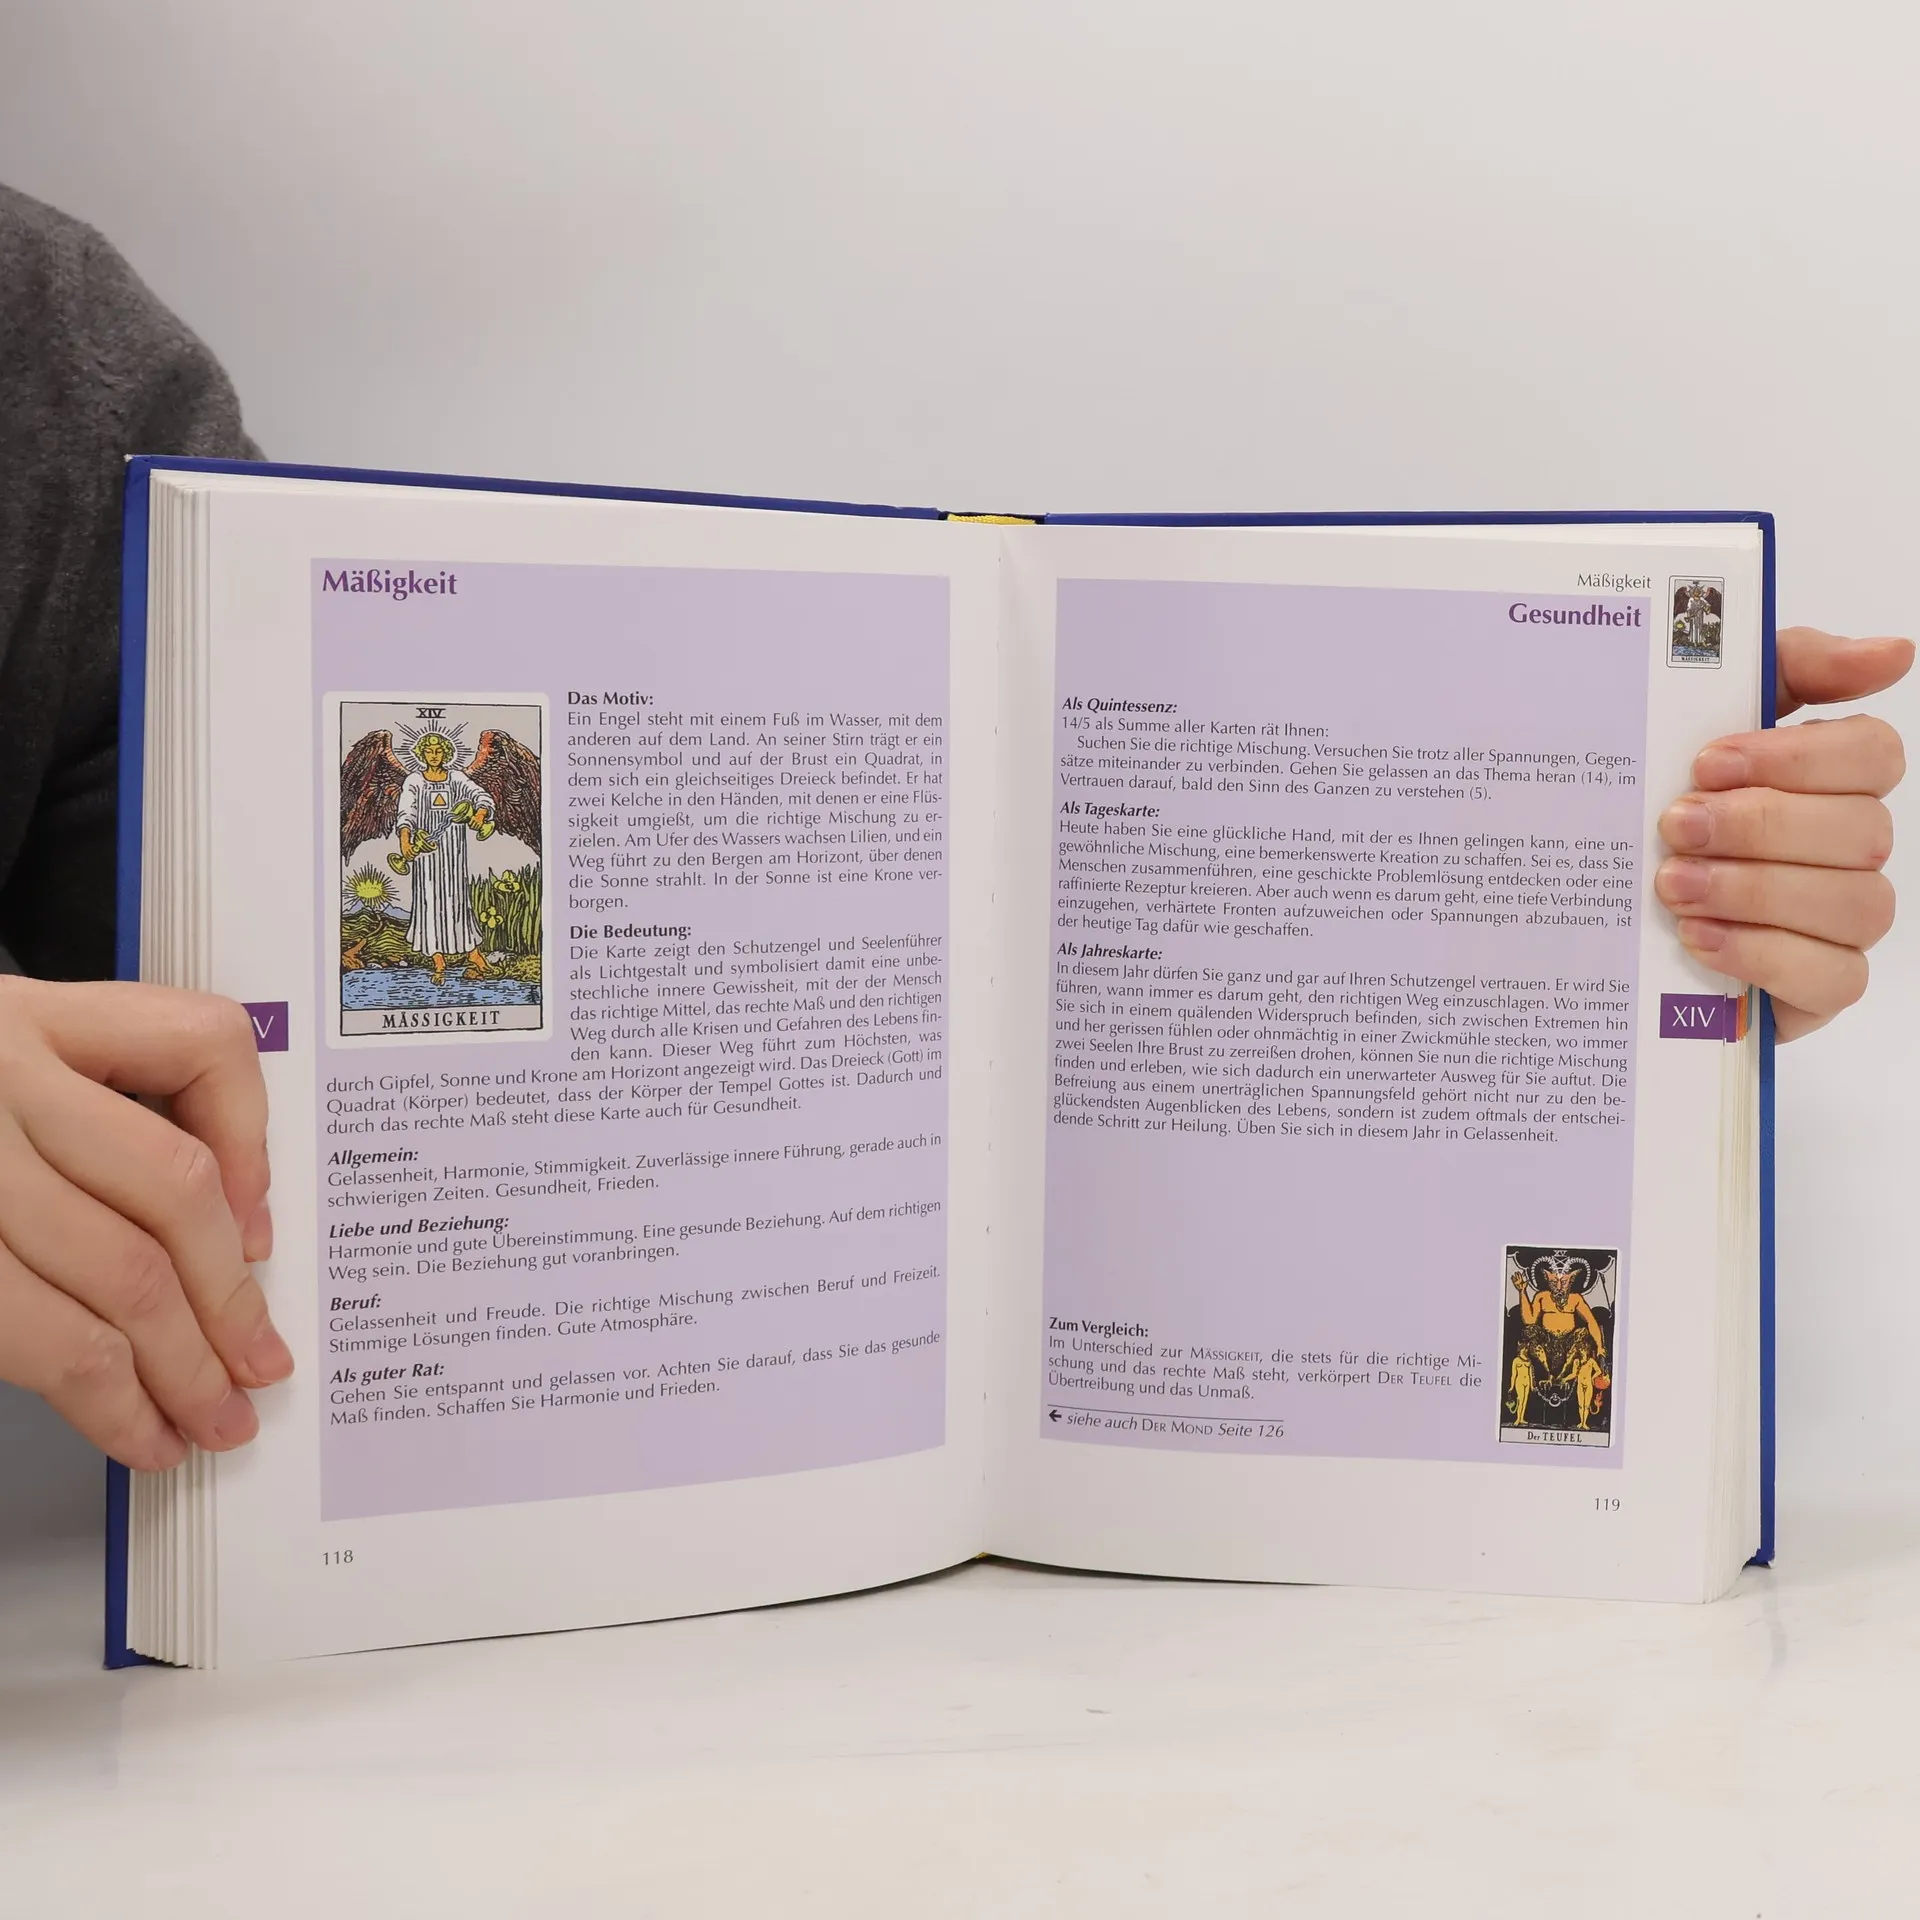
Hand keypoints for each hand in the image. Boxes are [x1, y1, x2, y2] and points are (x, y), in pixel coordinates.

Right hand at [0, 979, 289, 1469]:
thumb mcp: (0, 1078)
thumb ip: (95, 1117)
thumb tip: (226, 1240)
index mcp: (29, 1019)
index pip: (197, 1043)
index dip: (252, 1141)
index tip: (259, 1228)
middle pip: (170, 1186)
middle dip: (230, 1296)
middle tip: (260, 1363)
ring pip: (120, 1273)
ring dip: (183, 1368)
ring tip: (213, 1419)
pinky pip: (43, 1339)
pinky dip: (104, 1399)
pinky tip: (134, 1427)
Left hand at [1655, 627, 1912, 1041]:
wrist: (1596, 910)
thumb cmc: (1664, 804)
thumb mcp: (1701, 716)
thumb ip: (1790, 666)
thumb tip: (1892, 652)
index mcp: (1831, 778)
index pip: (1873, 753)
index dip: (1798, 757)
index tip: (1709, 761)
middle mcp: (1850, 848)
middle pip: (1862, 831)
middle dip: (1762, 826)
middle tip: (1676, 825)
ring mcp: (1842, 922)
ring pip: (1854, 903)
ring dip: (1756, 891)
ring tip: (1672, 884)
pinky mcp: (1819, 989)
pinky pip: (1834, 978)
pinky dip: (1764, 956)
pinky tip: (1698, 938)